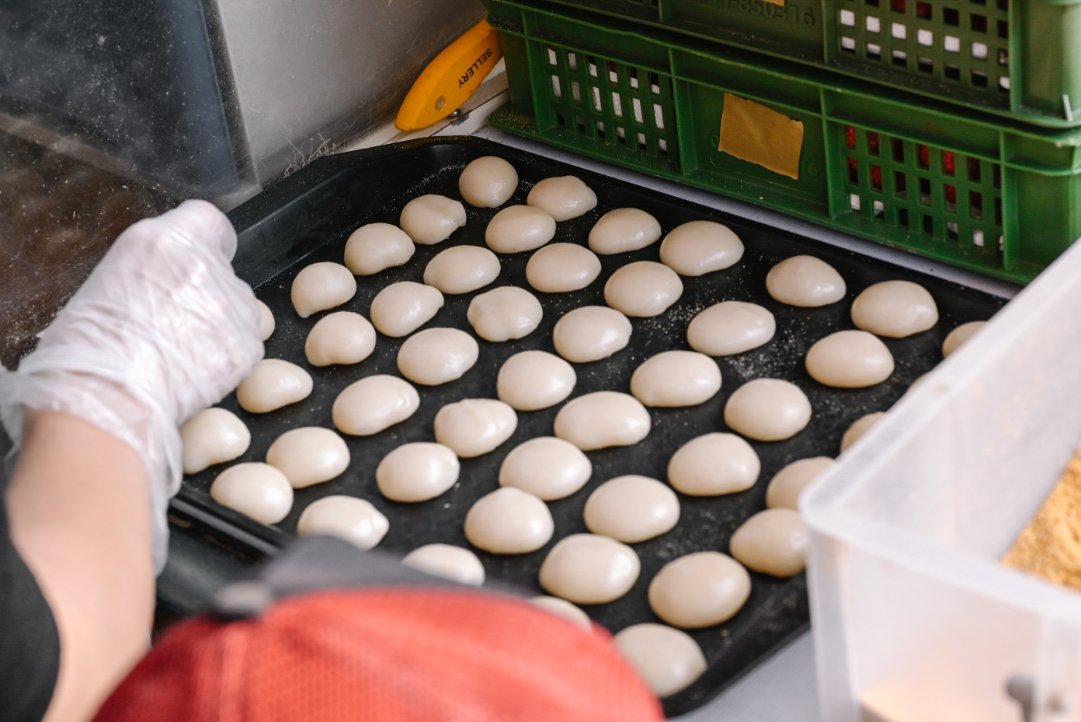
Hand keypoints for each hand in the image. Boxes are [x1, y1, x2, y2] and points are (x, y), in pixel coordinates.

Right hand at [0, 199, 262, 570]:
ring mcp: (232, 305)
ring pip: (239, 307)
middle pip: (222, 269)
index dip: (203, 243)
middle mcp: (206, 265)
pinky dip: (227, 357)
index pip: (207, 220)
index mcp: (164, 240)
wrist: (108, 398)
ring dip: (220, 324)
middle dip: (205, 292)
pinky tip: (195, 372)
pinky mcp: (248, 344)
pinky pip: (245, 344)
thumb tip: (168, 278)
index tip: (195, 262)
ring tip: (182, 354)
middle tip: (174, 324)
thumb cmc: (87, 348)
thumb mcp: (109, 282)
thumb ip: (153, 269)